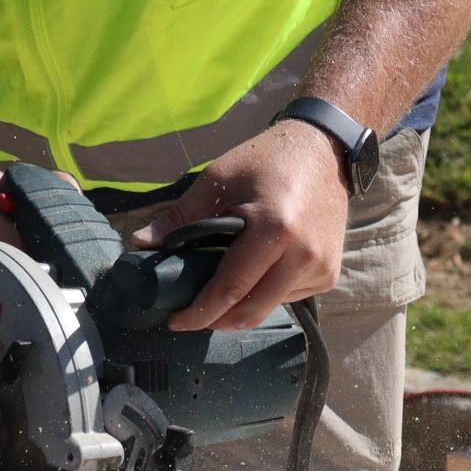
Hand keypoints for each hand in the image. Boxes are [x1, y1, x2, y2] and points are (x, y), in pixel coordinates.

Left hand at [127, 120, 351, 331]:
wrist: (324, 150)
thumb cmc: (267, 160)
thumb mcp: (218, 179)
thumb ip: (180, 216)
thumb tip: (140, 242)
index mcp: (274, 228)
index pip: (230, 288)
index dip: (199, 312)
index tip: (176, 320)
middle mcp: (302, 254)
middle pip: (250, 311)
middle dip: (217, 320)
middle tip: (192, 315)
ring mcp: (320, 267)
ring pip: (269, 308)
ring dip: (241, 307)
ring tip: (221, 288)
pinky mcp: (329, 273)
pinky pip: (289, 297)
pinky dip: (266, 293)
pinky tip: (257, 271)